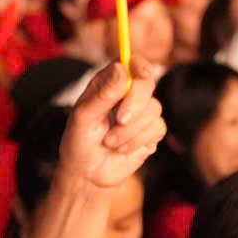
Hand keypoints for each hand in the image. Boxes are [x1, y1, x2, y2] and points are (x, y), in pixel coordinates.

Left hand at [57, 60, 164, 193]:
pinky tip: (122, 148)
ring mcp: (142, 113)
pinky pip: (157, 128)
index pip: (130, 63)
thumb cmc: (79, 143)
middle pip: (148, 82)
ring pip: (154, 108)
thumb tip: (121, 69)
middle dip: (135, 102)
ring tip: (109, 141)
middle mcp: (128, 95)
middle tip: (120, 119)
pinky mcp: (152, 131)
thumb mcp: (83, 117)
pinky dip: (137, 140)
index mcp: (109, 84)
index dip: (137, 65)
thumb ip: (103, 93)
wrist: (88, 174)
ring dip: (129, 130)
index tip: (137, 74)